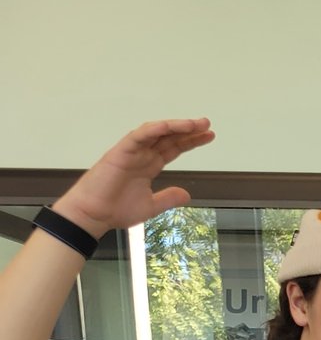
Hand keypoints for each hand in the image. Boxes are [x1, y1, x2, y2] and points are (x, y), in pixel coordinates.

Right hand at [55, 119, 214, 235]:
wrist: (93, 215)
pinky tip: (168, 126)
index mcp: (149, 166)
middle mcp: (141, 156)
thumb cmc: (116, 209)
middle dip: (188, 130)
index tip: (208, 135)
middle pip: (168, 138)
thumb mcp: (151, 206)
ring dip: (174, 127)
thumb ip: (168, 198)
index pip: (173, 148)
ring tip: (194, 124)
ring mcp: (131, 152)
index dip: (190, 141)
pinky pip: (137, 137)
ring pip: (155, 133)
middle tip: (206, 123)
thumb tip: (187, 194)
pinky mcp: (119, 153)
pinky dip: (152, 130)